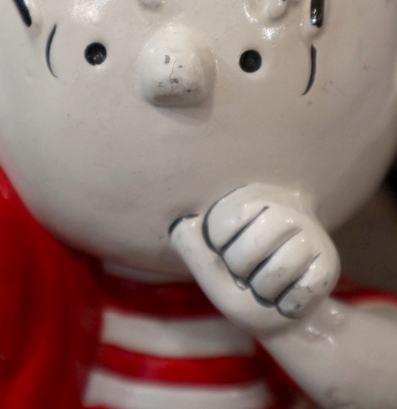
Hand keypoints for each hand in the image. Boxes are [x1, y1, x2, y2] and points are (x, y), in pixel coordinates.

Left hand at [170, 184, 339, 335]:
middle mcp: (284, 207)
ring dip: (266, 293)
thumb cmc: (240, 286)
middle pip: (249, 250)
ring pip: (277, 271)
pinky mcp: (329, 261)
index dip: (220, 255)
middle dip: (242, 276)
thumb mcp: (211, 270)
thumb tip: (184, 224)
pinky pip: (304, 289)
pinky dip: (289, 305)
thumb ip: (194, 249)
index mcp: (250, 200)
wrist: (280, 314)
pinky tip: (287, 296)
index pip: (221, 228)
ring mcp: (311, 232)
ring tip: (268, 286)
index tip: (230, 256)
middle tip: (250, 275)